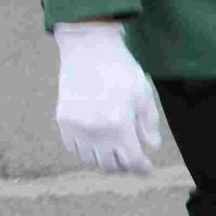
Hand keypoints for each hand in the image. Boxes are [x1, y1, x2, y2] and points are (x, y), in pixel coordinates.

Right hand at [52, 21, 162, 173]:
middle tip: (131, 160)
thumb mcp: (143, 93)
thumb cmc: (121, 69)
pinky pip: (73, 148)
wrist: (89, 48)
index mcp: (119, 124)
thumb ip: (148, 123)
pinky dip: (86, 151)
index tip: (146, 167)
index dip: (141, 167)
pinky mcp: (63, 120)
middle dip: (124, 165)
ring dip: (104, 160)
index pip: (131, 160)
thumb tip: (152, 147)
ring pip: (91, 159)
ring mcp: (76, 127)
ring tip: (114, 151)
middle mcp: (95, 131)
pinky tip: (96, 143)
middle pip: (110, 164)